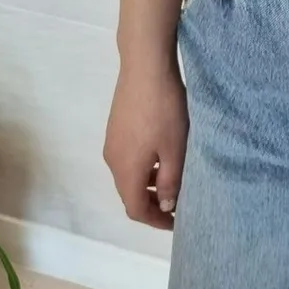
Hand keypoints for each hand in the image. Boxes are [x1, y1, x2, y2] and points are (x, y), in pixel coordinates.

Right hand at [104, 56, 188, 229]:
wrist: (145, 66)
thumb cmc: (164, 110)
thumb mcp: (175, 148)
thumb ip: (171, 180)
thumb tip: (166, 206)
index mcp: (126, 170)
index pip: (136, 209)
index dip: (156, 220)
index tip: (177, 222)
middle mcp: (112, 160)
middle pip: (129, 193)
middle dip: (152, 203)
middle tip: (177, 203)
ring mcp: (111, 141)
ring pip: (128, 174)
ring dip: (148, 183)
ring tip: (173, 178)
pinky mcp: (115, 126)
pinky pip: (127, 157)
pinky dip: (143, 166)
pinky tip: (161, 153)